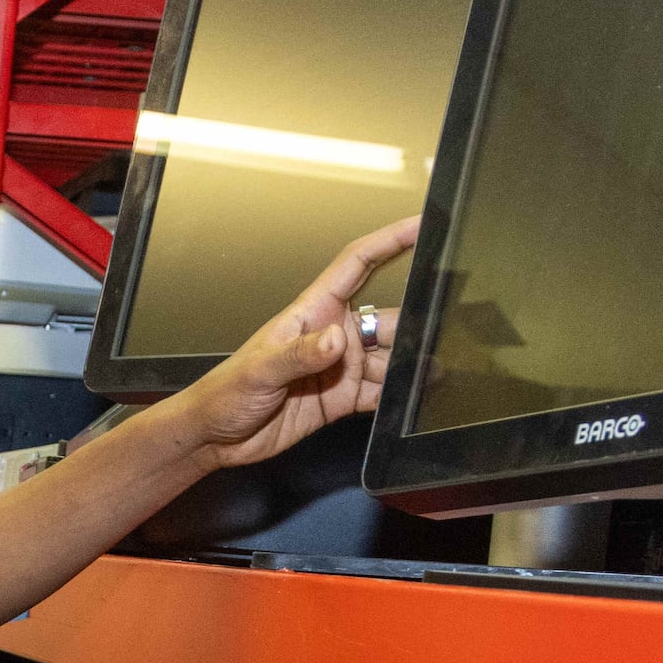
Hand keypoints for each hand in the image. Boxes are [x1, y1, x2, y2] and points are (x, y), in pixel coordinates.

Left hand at [161, 214, 422, 473]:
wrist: (215, 436)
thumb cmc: (225, 392)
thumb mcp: (259, 370)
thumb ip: (299, 355)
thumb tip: (337, 340)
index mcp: (313, 312)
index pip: (358, 264)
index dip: (390, 242)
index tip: (422, 225)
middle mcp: (333, 335)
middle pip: (388, 320)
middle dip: (416, 323)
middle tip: (447, 329)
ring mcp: (340, 367)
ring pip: (391, 359)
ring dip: (413, 366)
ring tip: (435, 373)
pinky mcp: (343, 398)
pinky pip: (382, 392)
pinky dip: (400, 396)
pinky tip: (416, 400)